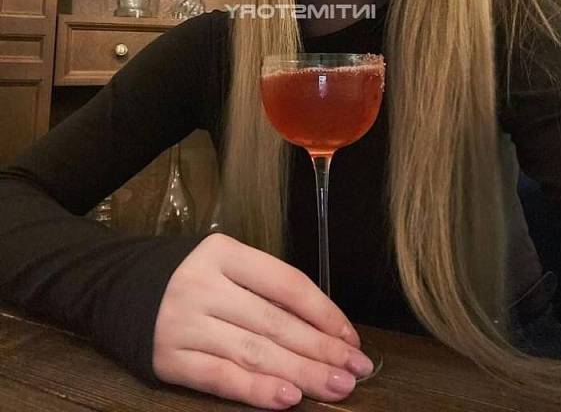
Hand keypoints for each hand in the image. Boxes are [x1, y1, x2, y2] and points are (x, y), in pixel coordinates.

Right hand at [152, 233, 373, 408]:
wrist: (115, 285)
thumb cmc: (186, 275)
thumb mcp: (223, 263)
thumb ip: (263, 287)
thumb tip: (321, 325)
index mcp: (224, 253)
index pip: (287, 284)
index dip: (324, 312)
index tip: (350, 337)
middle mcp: (205, 285)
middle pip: (275, 322)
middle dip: (321, 349)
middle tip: (356, 370)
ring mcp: (185, 323)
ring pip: (254, 352)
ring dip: (301, 373)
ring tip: (335, 387)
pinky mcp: (169, 359)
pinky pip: (220, 377)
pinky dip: (255, 390)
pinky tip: (287, 399)